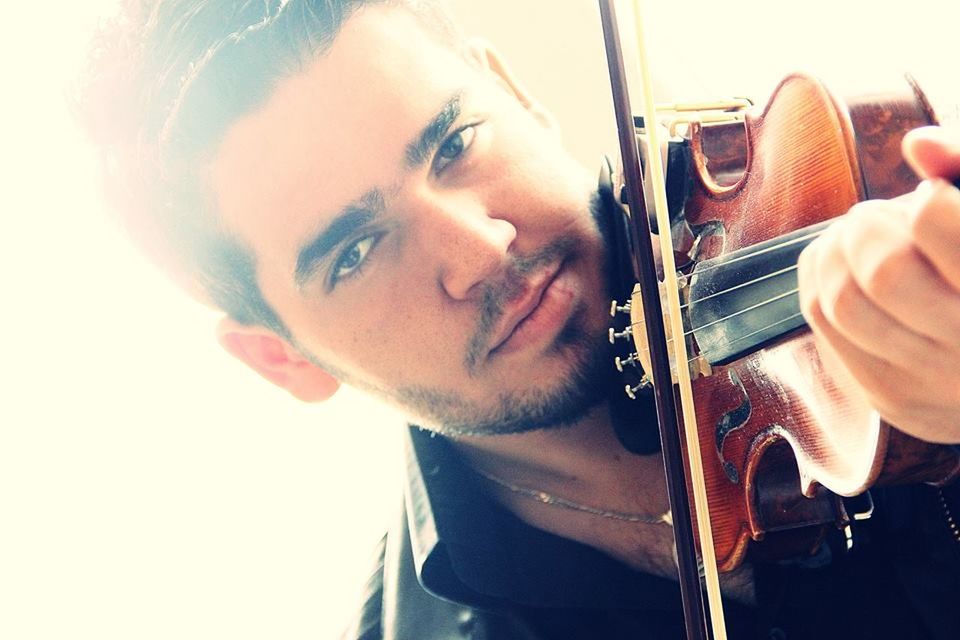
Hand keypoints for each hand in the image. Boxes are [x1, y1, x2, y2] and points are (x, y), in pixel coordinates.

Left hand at [797, 126, 959, 443]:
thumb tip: (917, 142)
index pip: (938, 229)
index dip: (928, 203)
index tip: (933, 200)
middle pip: (884, 272)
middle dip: (869, 226)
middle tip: (882, 215)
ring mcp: (932, 382)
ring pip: (842, 302)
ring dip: (836, 251)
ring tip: (862, 237)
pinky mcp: (890, 394)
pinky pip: (823, 322)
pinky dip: (822, 276)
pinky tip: (847, 264)